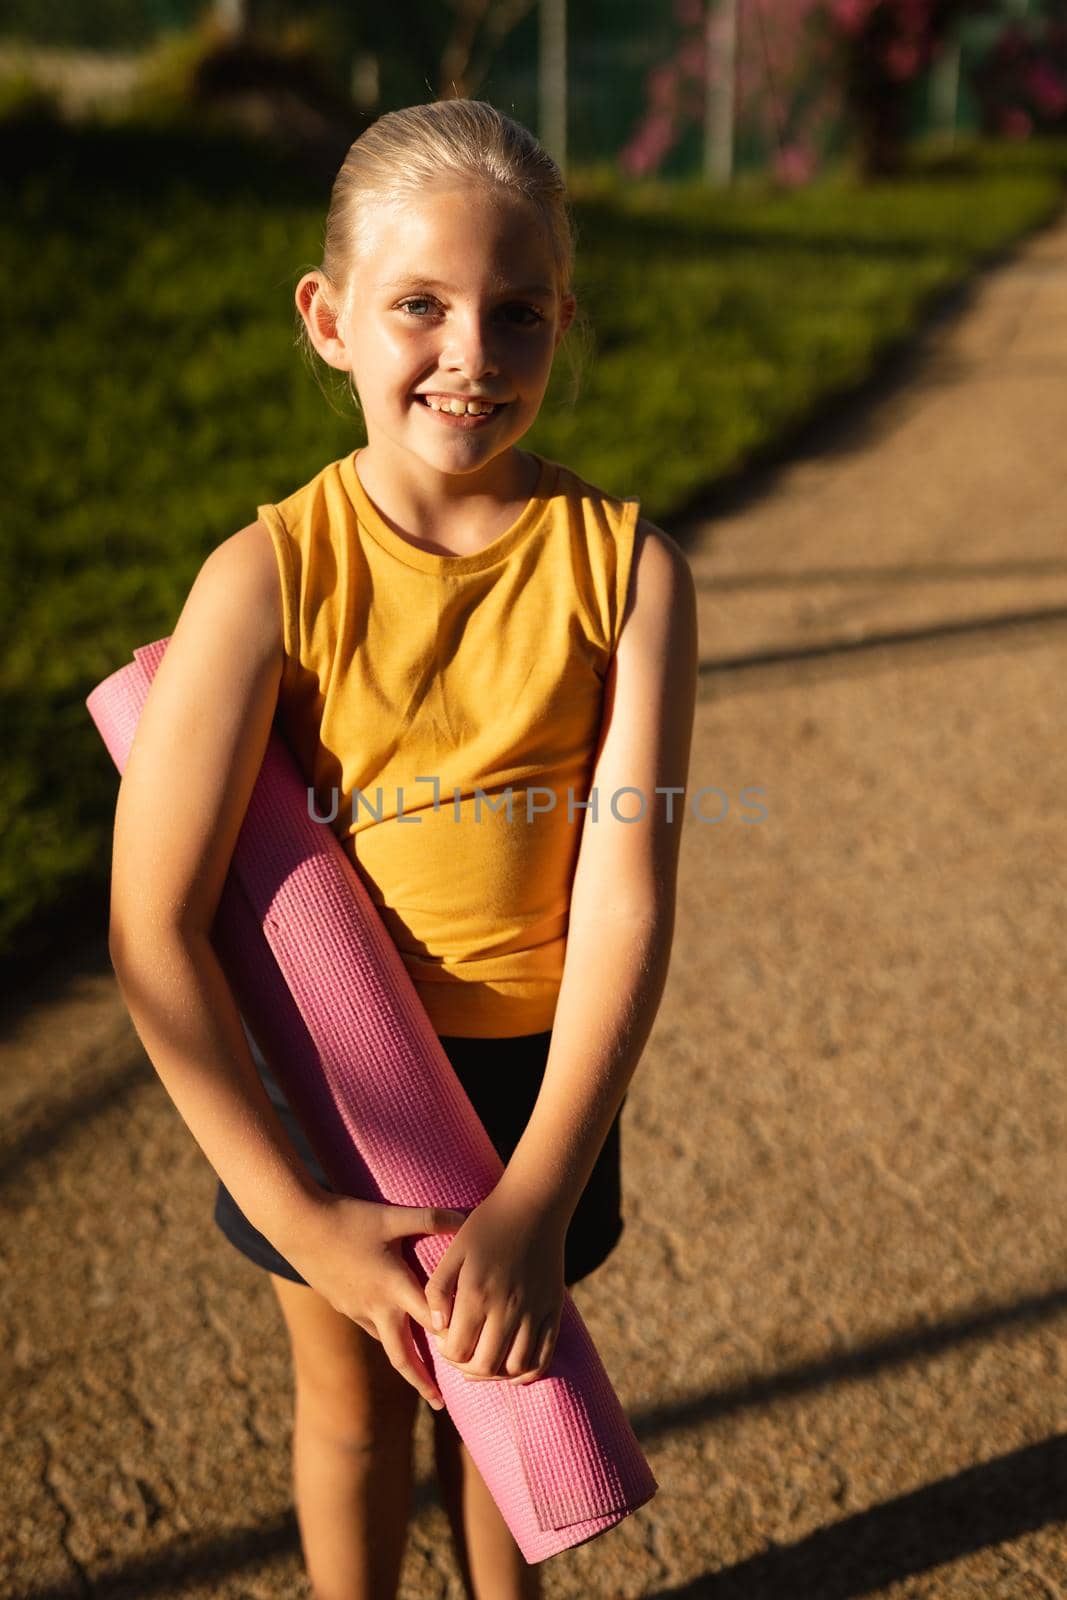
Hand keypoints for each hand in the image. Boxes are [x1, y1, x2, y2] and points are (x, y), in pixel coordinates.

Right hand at [284, 1191, 467, 1408]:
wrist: (298, 1226)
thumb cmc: (349, 1220)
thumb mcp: (391, 1217)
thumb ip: (431, 1219)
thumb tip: (466, 1219)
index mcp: (394, 1289)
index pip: (431, 1324)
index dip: (453, 1338)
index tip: (472, 1354)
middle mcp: (376, 1308)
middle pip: (403, 1357)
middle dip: (422, 1381)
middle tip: (440, 1403)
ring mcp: (356, 1310)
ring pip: (385, 1343)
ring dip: (404, 1359)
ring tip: (422, 1370)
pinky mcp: (342, 1305)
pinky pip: (369, 1328)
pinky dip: (386, 1336)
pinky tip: (393, 1329)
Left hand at [422, 1182, 567, 1385]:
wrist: (534, 1205)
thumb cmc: (487, 1226)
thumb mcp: (453, 1251)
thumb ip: (437, 1291)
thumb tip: (438, 1328)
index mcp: (477, 1293)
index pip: (458, 1350)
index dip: (447, 1354)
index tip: (445, 1340)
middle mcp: (508, 1307)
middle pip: (485, 1366)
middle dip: (466, 1369)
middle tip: (462, 1353)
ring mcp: (534, 1311)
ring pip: (515, 1368)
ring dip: (496, 1374)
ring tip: (485, 1359)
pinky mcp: (553, 1311)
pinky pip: (543, 1357)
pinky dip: (526, 1372)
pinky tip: (511, 1365)